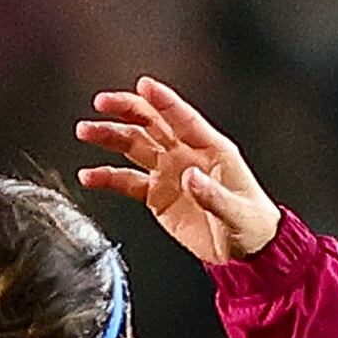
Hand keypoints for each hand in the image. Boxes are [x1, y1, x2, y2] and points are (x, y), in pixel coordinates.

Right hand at [73, 78, 279, 265]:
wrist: (244, 252)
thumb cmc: (250, 224)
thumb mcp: (236, 211)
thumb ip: (212, 194)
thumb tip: (190, 177)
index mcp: (212, 150)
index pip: (183, 118)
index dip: (163, 101)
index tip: (144, 86)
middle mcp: (186, 155)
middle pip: (152, 124)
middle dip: (126, 111)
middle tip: (102, 103)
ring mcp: (169, 173)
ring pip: (134, 146)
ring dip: (110, 137)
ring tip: (87, 131)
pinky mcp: (156, 195)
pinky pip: (127, 181)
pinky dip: (107, 177)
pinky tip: (90, 175)